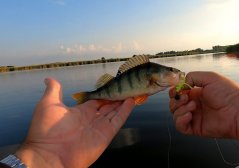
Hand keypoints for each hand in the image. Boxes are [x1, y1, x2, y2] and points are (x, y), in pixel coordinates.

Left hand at [15, 77, 134, 167]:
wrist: (50, 155)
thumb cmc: (45, 130)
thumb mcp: (48, 104)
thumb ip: (54, 90)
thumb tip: (49, 79)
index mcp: (80, 112)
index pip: (97, 101)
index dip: (105, 94)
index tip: (113, 85)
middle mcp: (91, 119)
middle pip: (108, 106)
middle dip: (117, 97)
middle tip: (126, 87)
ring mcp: (99, 127)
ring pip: (115, 112)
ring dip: (123, 102)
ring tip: (132, 91)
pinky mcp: (106, 135)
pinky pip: (118, 121)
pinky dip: (125, 111)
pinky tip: (131, 101)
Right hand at [169, 71, 238, 150]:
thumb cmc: (228, 93)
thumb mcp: (210, 77)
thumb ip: (192, 77)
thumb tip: (181, 84)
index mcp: (197, 93)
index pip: (178, 93)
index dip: (174, 91)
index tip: (176, 90)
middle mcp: (194, 105)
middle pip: (174, 104)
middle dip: (176, 100)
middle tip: (186, 97)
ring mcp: (194, 117)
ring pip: (175, 115)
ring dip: (180, 109)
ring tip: (194, 106)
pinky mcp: (196, 128)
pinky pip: (180, 127)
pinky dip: (180, 120)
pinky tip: (189, 115)